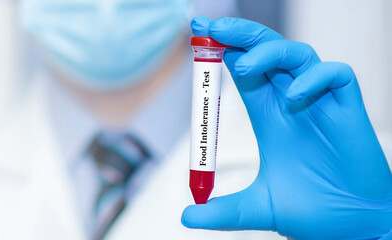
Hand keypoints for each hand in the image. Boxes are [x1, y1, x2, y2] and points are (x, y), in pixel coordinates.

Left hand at [182, 16, 391, 239]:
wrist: (354, 226)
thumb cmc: (311, 210)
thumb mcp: (259, 207)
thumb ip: (224, 211)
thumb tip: (186, 217)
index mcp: (268, 115)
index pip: (243, 70)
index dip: (222, 51)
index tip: (197, 34)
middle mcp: (291, 102)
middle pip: (265, 52)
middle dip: (239, 36)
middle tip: (210, 27)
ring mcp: (320, 102)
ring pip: (298, 55)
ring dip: (270, 51)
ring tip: (243, 64)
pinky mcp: (348, 110)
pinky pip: (336, 76)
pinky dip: (316, 78)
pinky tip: (295, 97)